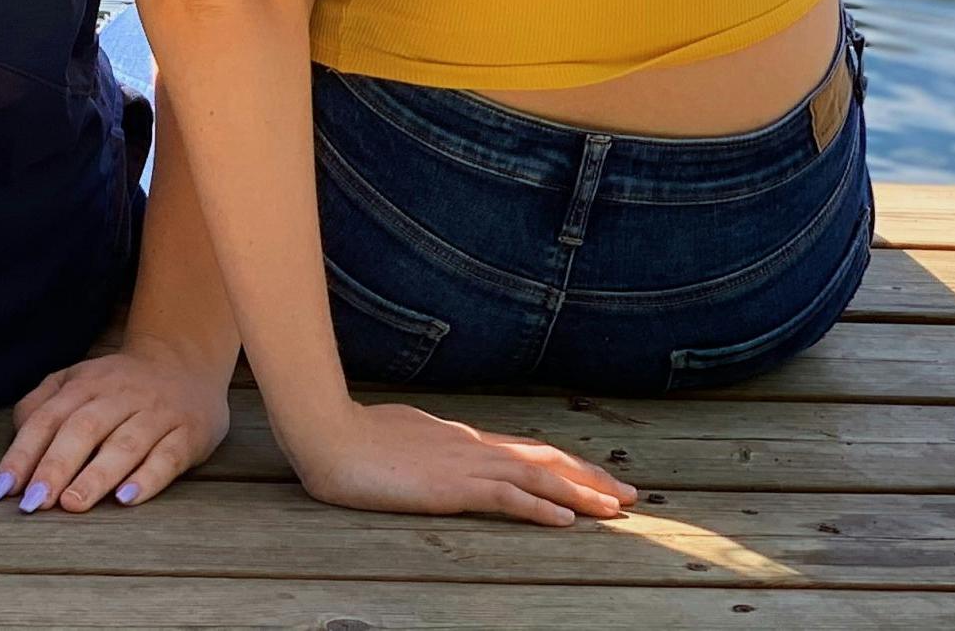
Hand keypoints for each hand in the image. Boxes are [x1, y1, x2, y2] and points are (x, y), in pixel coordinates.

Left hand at [0, 338, 233, 513]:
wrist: (185, 363)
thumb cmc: (118, 385)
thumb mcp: (76, 382)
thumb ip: (41, 404)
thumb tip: (16, 440)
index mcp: (85, 384)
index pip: (47, 419)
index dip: (23, 453)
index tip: (2, 489)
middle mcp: (118, 396)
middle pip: (83, 429)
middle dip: (55, 466)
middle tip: (34, 503)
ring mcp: (155, 414)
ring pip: (123, 445)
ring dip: (95, 475)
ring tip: (72, 504)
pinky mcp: (187, 435)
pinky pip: (167, 457)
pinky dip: (146, 478)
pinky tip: (126, 498)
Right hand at [288, 400, 638, 525]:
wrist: (325, 432)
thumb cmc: (346, 436)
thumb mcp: (392, 439)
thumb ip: (418, 446)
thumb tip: (427, 455)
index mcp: (454, 436)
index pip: (520, 449)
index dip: (560, 463)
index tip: (593, 475)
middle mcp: (468, 445)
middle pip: (541, 457)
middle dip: (587, 476)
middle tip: (628, 493)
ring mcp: (461, 463)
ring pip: (535, 475)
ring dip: (579, 493)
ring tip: (615, 509)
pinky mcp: (451, 486)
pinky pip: (507, 497)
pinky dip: (541, 507)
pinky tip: (566, 521)